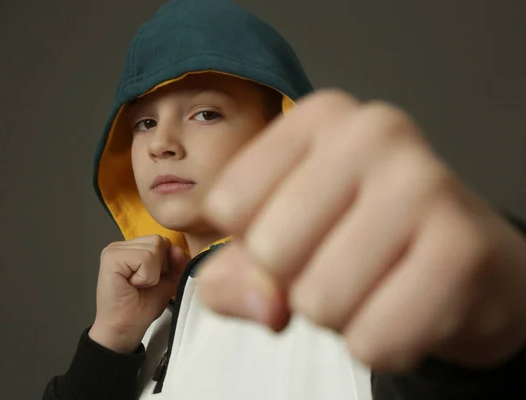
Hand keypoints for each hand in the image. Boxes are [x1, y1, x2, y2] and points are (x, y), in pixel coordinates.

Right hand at [89, 235, 189, 352]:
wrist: (124, 329)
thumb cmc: (140, 307)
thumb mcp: (167, 281)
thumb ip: (175, 263)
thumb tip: (178, 249)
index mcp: (132, 248)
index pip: (162, 241)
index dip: (166, 263)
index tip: (153, 281)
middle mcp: (120, 245)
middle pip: (159, 241)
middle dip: (159, 267)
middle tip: (144, 284)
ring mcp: (113, 250)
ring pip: (153, 249)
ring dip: (151, 274)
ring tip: (137, 285)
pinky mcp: (111, 258)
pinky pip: (145, 258)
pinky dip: (146, 276)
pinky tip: (132, 285)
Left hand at [197, 90, 525, 370]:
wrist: (467, 260)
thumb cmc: (360, 240)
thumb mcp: (278, 243)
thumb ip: (234, 276)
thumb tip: (266, 304)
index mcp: (319, 117)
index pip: (227, 203)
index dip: (252, 244)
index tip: (300, 233)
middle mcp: (371, 131)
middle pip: (270, 252)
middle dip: (296, 285)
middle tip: (344, 265)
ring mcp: (422, 182)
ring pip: (319, 302)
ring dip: (341, 316)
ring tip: (378, 284)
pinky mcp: (462, 247)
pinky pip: (374, 339)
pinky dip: (383, 344)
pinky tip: (409, 308)